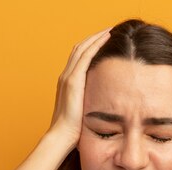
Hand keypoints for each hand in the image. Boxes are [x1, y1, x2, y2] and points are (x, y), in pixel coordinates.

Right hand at [47, 27, 111, 144]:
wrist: (62, 136)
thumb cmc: (74, 129)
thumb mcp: (83, 111)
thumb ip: (91, 102)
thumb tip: (106, 103)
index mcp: (67, 82)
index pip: (78, 58)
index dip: (90, 47)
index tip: (104, 41)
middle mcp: (65, 76)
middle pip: (79, 49)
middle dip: (94, 38)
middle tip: (109, 31)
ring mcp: (68, 77)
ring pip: (82, 49)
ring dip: (96, 37)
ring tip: (109, 30)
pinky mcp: (73, 80)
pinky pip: (86, 56)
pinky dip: (96, 44)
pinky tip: (106, 38)